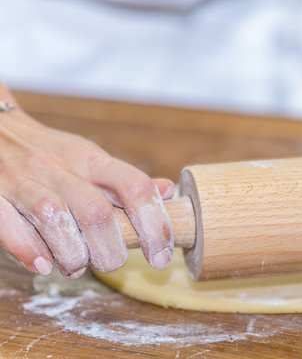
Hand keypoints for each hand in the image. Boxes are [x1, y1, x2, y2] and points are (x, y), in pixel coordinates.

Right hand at [0, 84, 174, 277]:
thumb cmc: (51, 152)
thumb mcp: (92, 159)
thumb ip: (127, 180)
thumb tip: (169, 191)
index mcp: (92, 160)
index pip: (136, 188)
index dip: (155, 226)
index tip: (162, 256)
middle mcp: (61, 168)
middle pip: (98, 214)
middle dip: (111, 250)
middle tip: (111, 263)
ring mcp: (25, 180)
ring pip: (57, 220)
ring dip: (73, 256)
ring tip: (77, 266)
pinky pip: (10, 226)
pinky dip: (30, 251)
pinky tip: (44, 265)